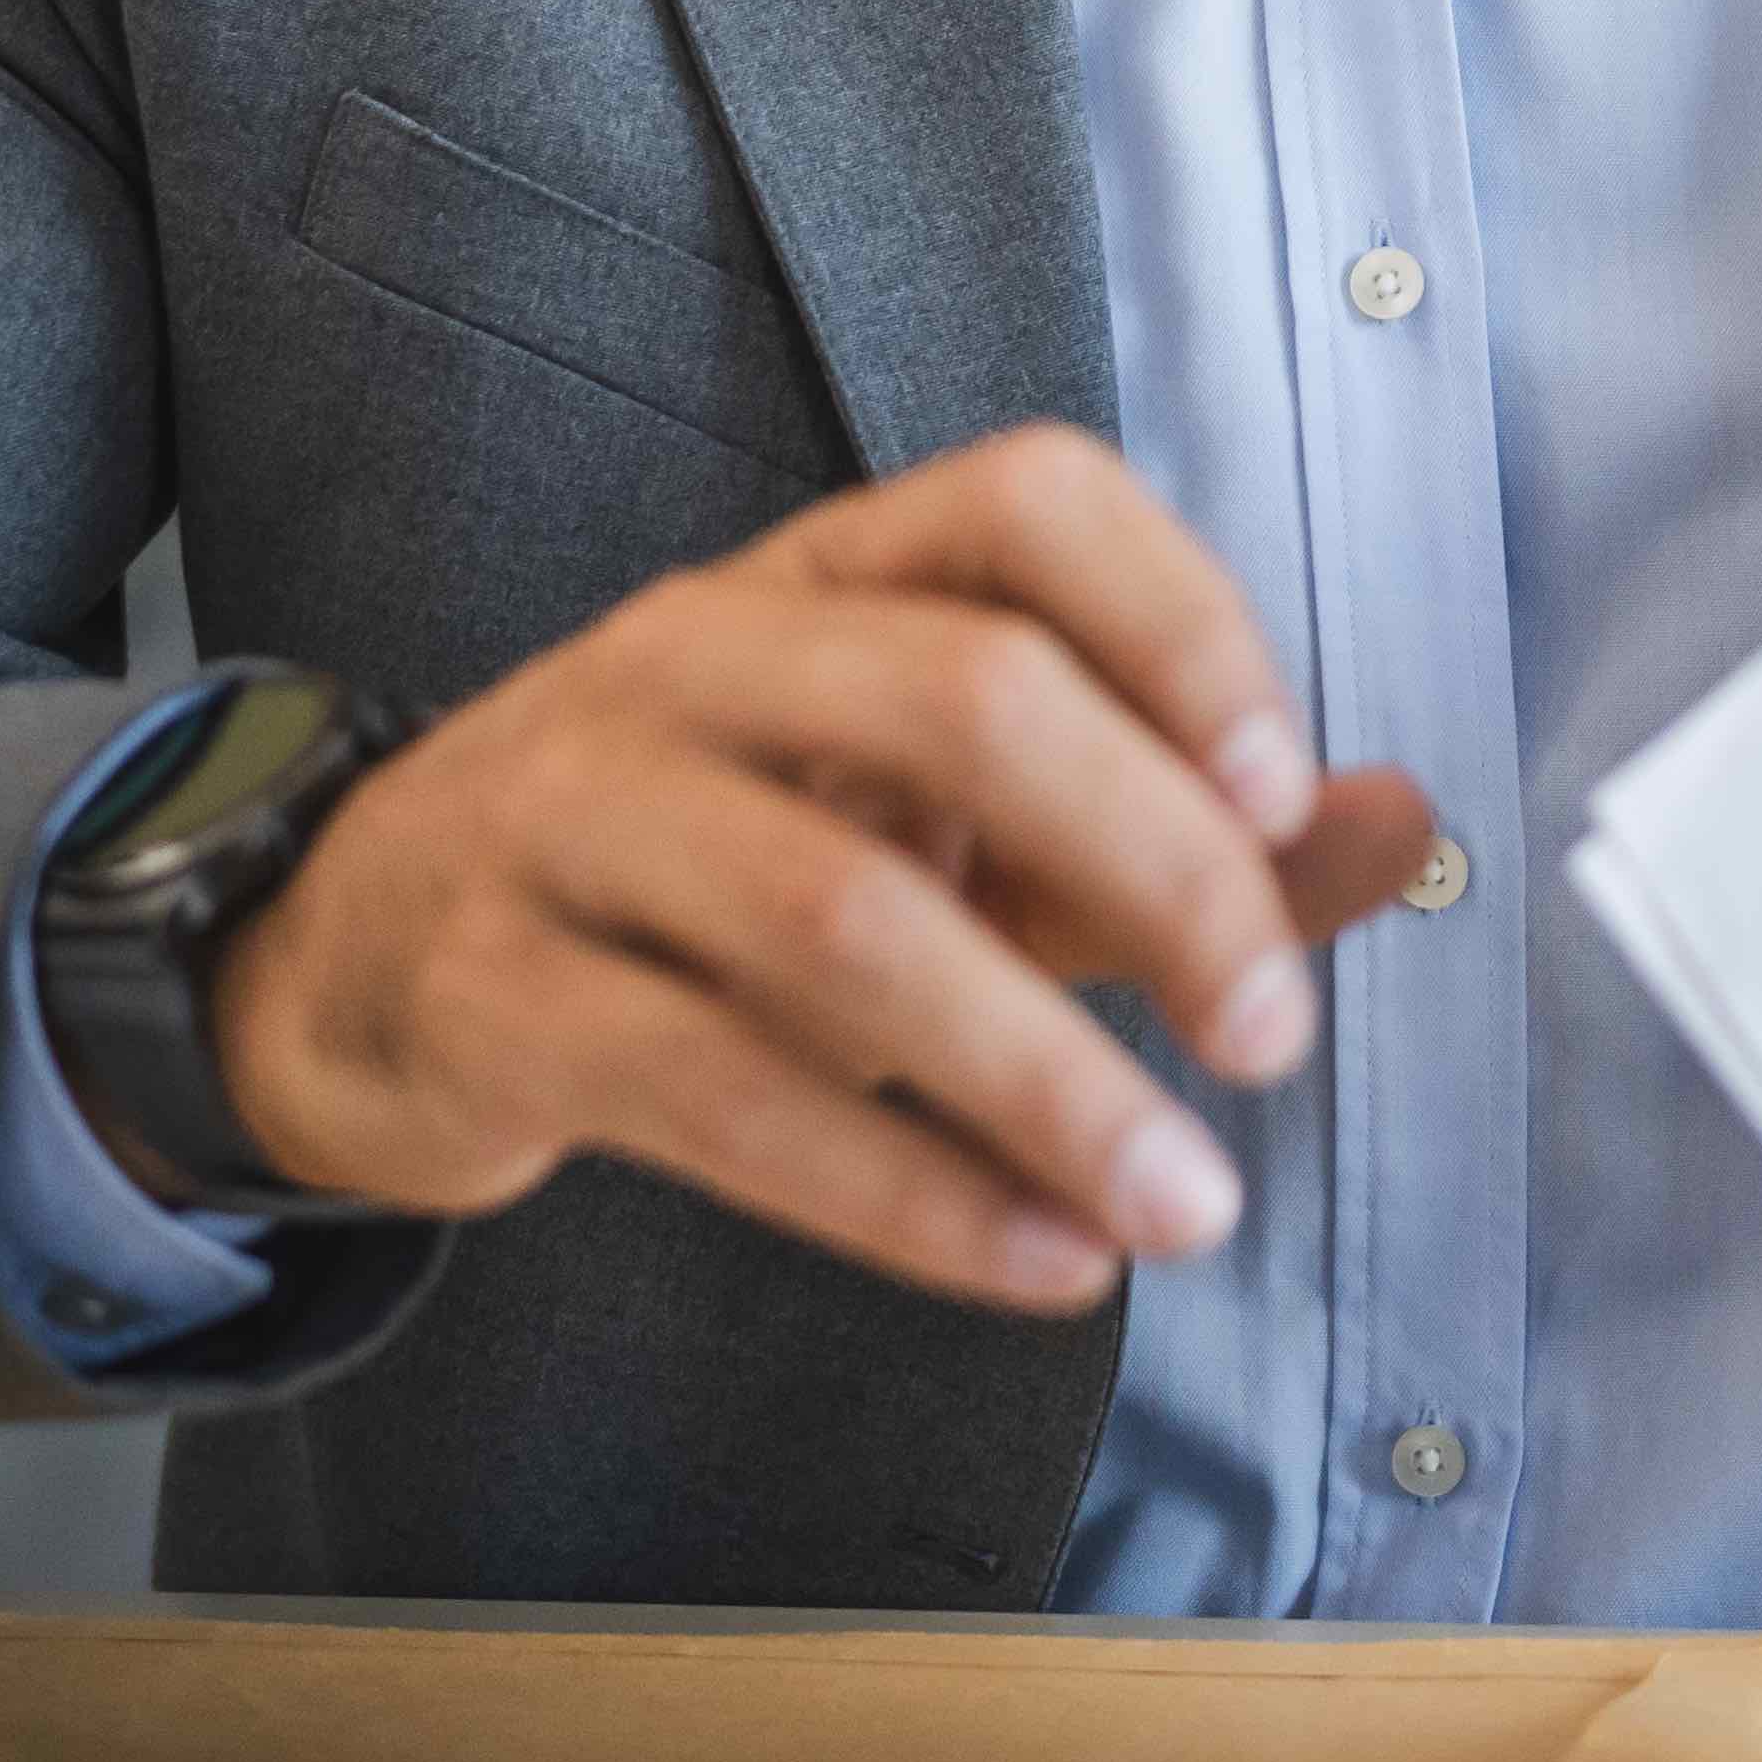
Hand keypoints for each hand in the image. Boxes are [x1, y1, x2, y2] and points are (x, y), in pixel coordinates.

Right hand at [203, 424, 1435, 1309]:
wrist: (362, 963)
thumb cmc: (704, 875)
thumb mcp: (936, 822)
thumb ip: (1167, 823)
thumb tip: (1399, 821)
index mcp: (826, 575)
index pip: (1027, 502)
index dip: (1181, 625)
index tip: (1286, 793)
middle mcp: (695, 656)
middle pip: (964, 694)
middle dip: (1156, 868)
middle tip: (1270, 1035)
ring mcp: (575, 813)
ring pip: (841, 914)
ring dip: (1047, 1076)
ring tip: (1186, 1204)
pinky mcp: (500, 996)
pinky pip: (719, 1092)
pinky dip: (903, 1191)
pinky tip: (1038, 1258)